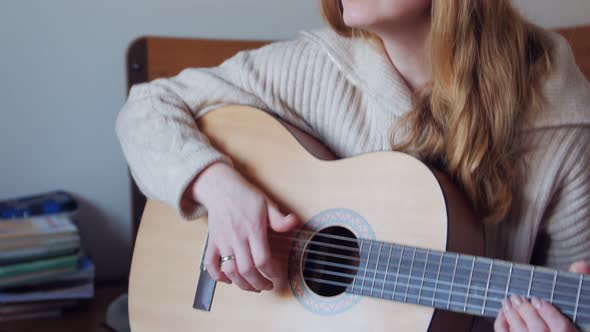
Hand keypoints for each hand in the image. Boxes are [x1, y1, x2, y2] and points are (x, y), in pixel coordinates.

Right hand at [192, 162, 299, 291]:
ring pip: (230, 271)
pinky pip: (210, 264)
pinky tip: (228, 280)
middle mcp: (237, 237)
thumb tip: (294, 222)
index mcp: (253, 229)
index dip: (271, 271)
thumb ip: (279, 218)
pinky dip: (218, 276)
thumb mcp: (267, 203)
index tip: (277, 274)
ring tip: (252, 287)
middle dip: (258, 283)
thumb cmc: (245, 195)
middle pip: (247, 270)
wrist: (220, 187)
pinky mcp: (212, 242)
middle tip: (267, 286)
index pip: (262, 259)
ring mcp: (223, 241)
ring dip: (241, 284)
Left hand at [494, 261, 589, 331]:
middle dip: (526, 311)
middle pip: (538, 329)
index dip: (548, 312)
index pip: (560, 327)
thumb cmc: (564, 319)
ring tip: (507, 301)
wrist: (557, 330)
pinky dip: (502, 323)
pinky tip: (502, 313)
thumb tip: (580, 264)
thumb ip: (578, 285)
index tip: (538, 300)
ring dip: (512, 315)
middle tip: (517, 298)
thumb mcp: (578, 304)